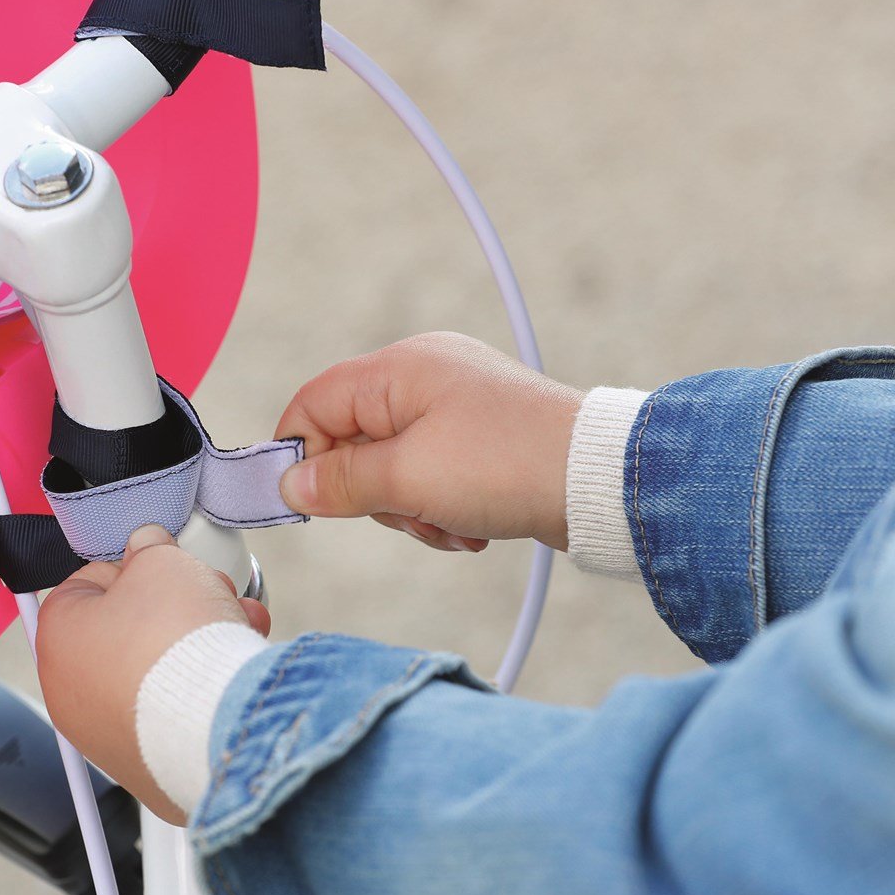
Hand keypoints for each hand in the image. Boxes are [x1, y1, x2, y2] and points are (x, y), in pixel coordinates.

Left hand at [36, 524, 269, 824]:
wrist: (217, 726)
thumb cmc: (175, 644)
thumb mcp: (162, 561)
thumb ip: (150, 548)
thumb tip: (149, 546)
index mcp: (56, 637)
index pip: (88, 582)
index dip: (135, 565)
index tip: (164, 564)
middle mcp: (69, 694)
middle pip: (127, 628)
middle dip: (175, 606)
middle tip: (206, 593)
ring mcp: (106, 735)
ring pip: (155, 670)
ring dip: (198, 642)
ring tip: (235, 626)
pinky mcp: (147, 765)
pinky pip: (173, 711)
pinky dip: (202, 688)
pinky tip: (237, 666)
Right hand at [276, 331, 580, 550]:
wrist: (603, 483)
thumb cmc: (510, 466)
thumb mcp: (408, 479)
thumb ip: (340, 482)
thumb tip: (291, 484)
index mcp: (399, 369)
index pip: (313, 402)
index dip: (300, 454)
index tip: (307, 502)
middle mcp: (425, 376)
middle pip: (352, 441)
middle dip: (372, 493)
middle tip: (409, 514)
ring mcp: (454, 406)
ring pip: (392, 467)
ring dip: (411, 510)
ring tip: (452, 524)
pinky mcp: (480, 438)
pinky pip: (431, 476)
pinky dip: (441, 508)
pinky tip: (471, 526)